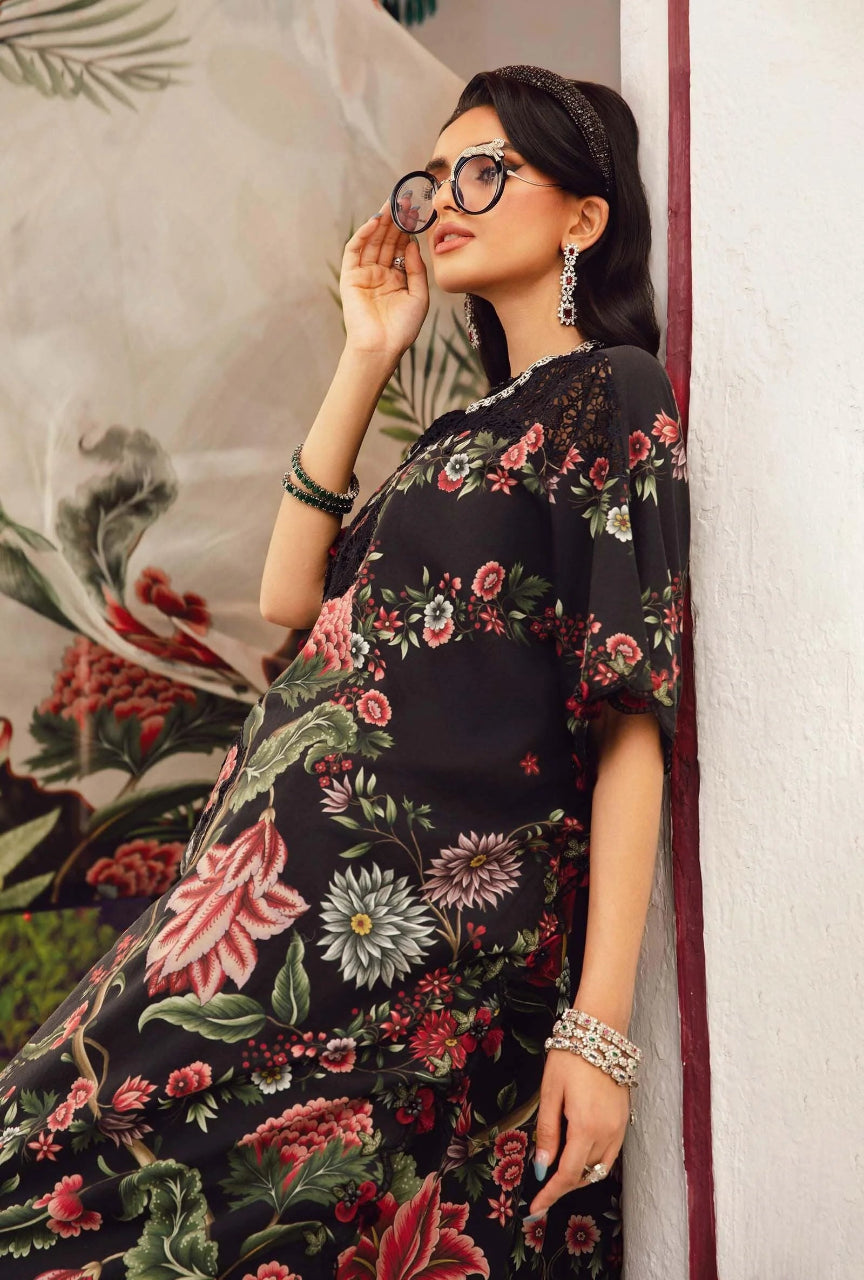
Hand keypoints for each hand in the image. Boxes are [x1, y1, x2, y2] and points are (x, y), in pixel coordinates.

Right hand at [340, 199, 428, 357]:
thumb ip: (417, 269)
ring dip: (381, 223)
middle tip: (404, 199)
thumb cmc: (402, 329)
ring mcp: (364, 274)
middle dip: (395, 220)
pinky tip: (375, 222)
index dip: (408, 230)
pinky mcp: (350, 277)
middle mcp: (380, 274)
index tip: (418, 211)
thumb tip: (412, 243)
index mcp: (397, 279)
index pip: (401, 248)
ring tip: (391, 204)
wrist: (381, 347)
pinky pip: (354, 251)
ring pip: (372, 242)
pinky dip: (363, 235)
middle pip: (387, 241)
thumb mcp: (419, 296)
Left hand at [525, 1049, 629, 1218]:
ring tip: (557, 1172)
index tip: (535, 1207)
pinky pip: (610, 1153)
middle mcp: (607, 1133)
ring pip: (600, 1167)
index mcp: (585, 1128)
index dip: (550, 1194)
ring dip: (580, 1175)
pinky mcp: (625, 1119)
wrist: (602, 1032)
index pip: (567, 1175)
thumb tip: (541, 1167)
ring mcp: (620, 1128)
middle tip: (542, 1188)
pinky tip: (578, 1153)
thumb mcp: (550, 1093)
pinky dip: (594, 1161)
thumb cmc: (570, 1057)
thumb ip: (547, 1132)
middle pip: (585, 1175)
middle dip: (563, 1186)